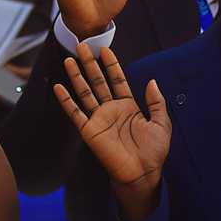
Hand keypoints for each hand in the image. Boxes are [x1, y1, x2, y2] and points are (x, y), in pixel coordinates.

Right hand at [53, 45, 169, 220]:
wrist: (142, 174)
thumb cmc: (154, 152)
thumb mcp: (161, 124)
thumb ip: (157, 102)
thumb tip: (152, 81)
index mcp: (129, 106)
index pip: (117, 80)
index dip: (112, 65)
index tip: (105, 49)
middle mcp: (111, 109)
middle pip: (98, 81)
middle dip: (90, 64)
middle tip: (82, 45)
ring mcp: (98, 119)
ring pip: (85, 93)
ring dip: (77, 76)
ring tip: (69, 59)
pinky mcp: (89, 131)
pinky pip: (75, 113)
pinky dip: (66, 101)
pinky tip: (58, 87)